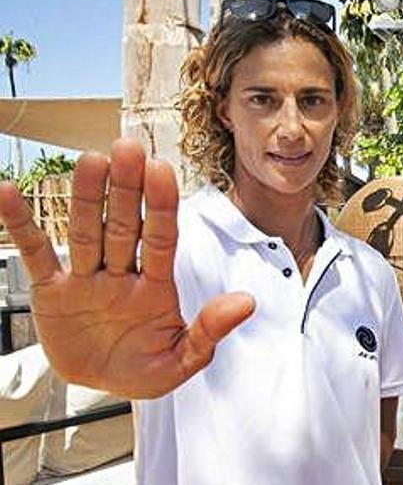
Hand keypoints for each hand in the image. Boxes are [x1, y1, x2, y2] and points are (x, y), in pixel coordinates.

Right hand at [0, 139, 253, 398]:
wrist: (102, 386)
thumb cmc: (146, 369)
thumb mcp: (182, 361)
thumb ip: (210, 331)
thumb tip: (247, 303)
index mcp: (157, 287)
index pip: (161, 239)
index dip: (161, 205)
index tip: (161, 171)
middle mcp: (122, 274)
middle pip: (124, 225)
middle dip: (126, 189)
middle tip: (128, 147)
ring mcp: (86, 279)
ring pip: (86, 231)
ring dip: (86, 196)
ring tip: (90, 160)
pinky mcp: (51, 290)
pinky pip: (34, 252)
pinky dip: (21, 224)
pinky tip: (8, 193)